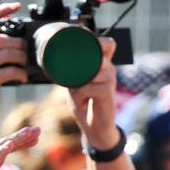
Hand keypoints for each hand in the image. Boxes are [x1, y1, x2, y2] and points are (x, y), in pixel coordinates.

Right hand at [0, 3, 28, 118]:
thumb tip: (11, 27)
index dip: (2, 9)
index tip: (17, 5)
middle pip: (2, 37)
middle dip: (18, 42)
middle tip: (25, 49)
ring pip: (7, 53)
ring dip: (21, 57)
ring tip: (25, 62)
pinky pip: (10, 71)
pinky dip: (20, 73)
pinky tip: (23, 76)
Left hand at [68, 36, 120, 150]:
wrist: (94, 128)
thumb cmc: (84, 103)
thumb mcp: (74, 84)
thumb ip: (72, 71)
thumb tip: (59, 60)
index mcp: (103, 64)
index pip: (107, 43)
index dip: (96, 41)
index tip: (79, 52)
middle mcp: (109, 68)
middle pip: (90, 56)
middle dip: (75, 71)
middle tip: (72, 85)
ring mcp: (110, 78)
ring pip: (85, 72)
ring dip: (74, 86)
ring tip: (77, 96)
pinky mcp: (108, 91)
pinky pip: (86, 87)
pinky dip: (78, 97)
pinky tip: (82, 103)